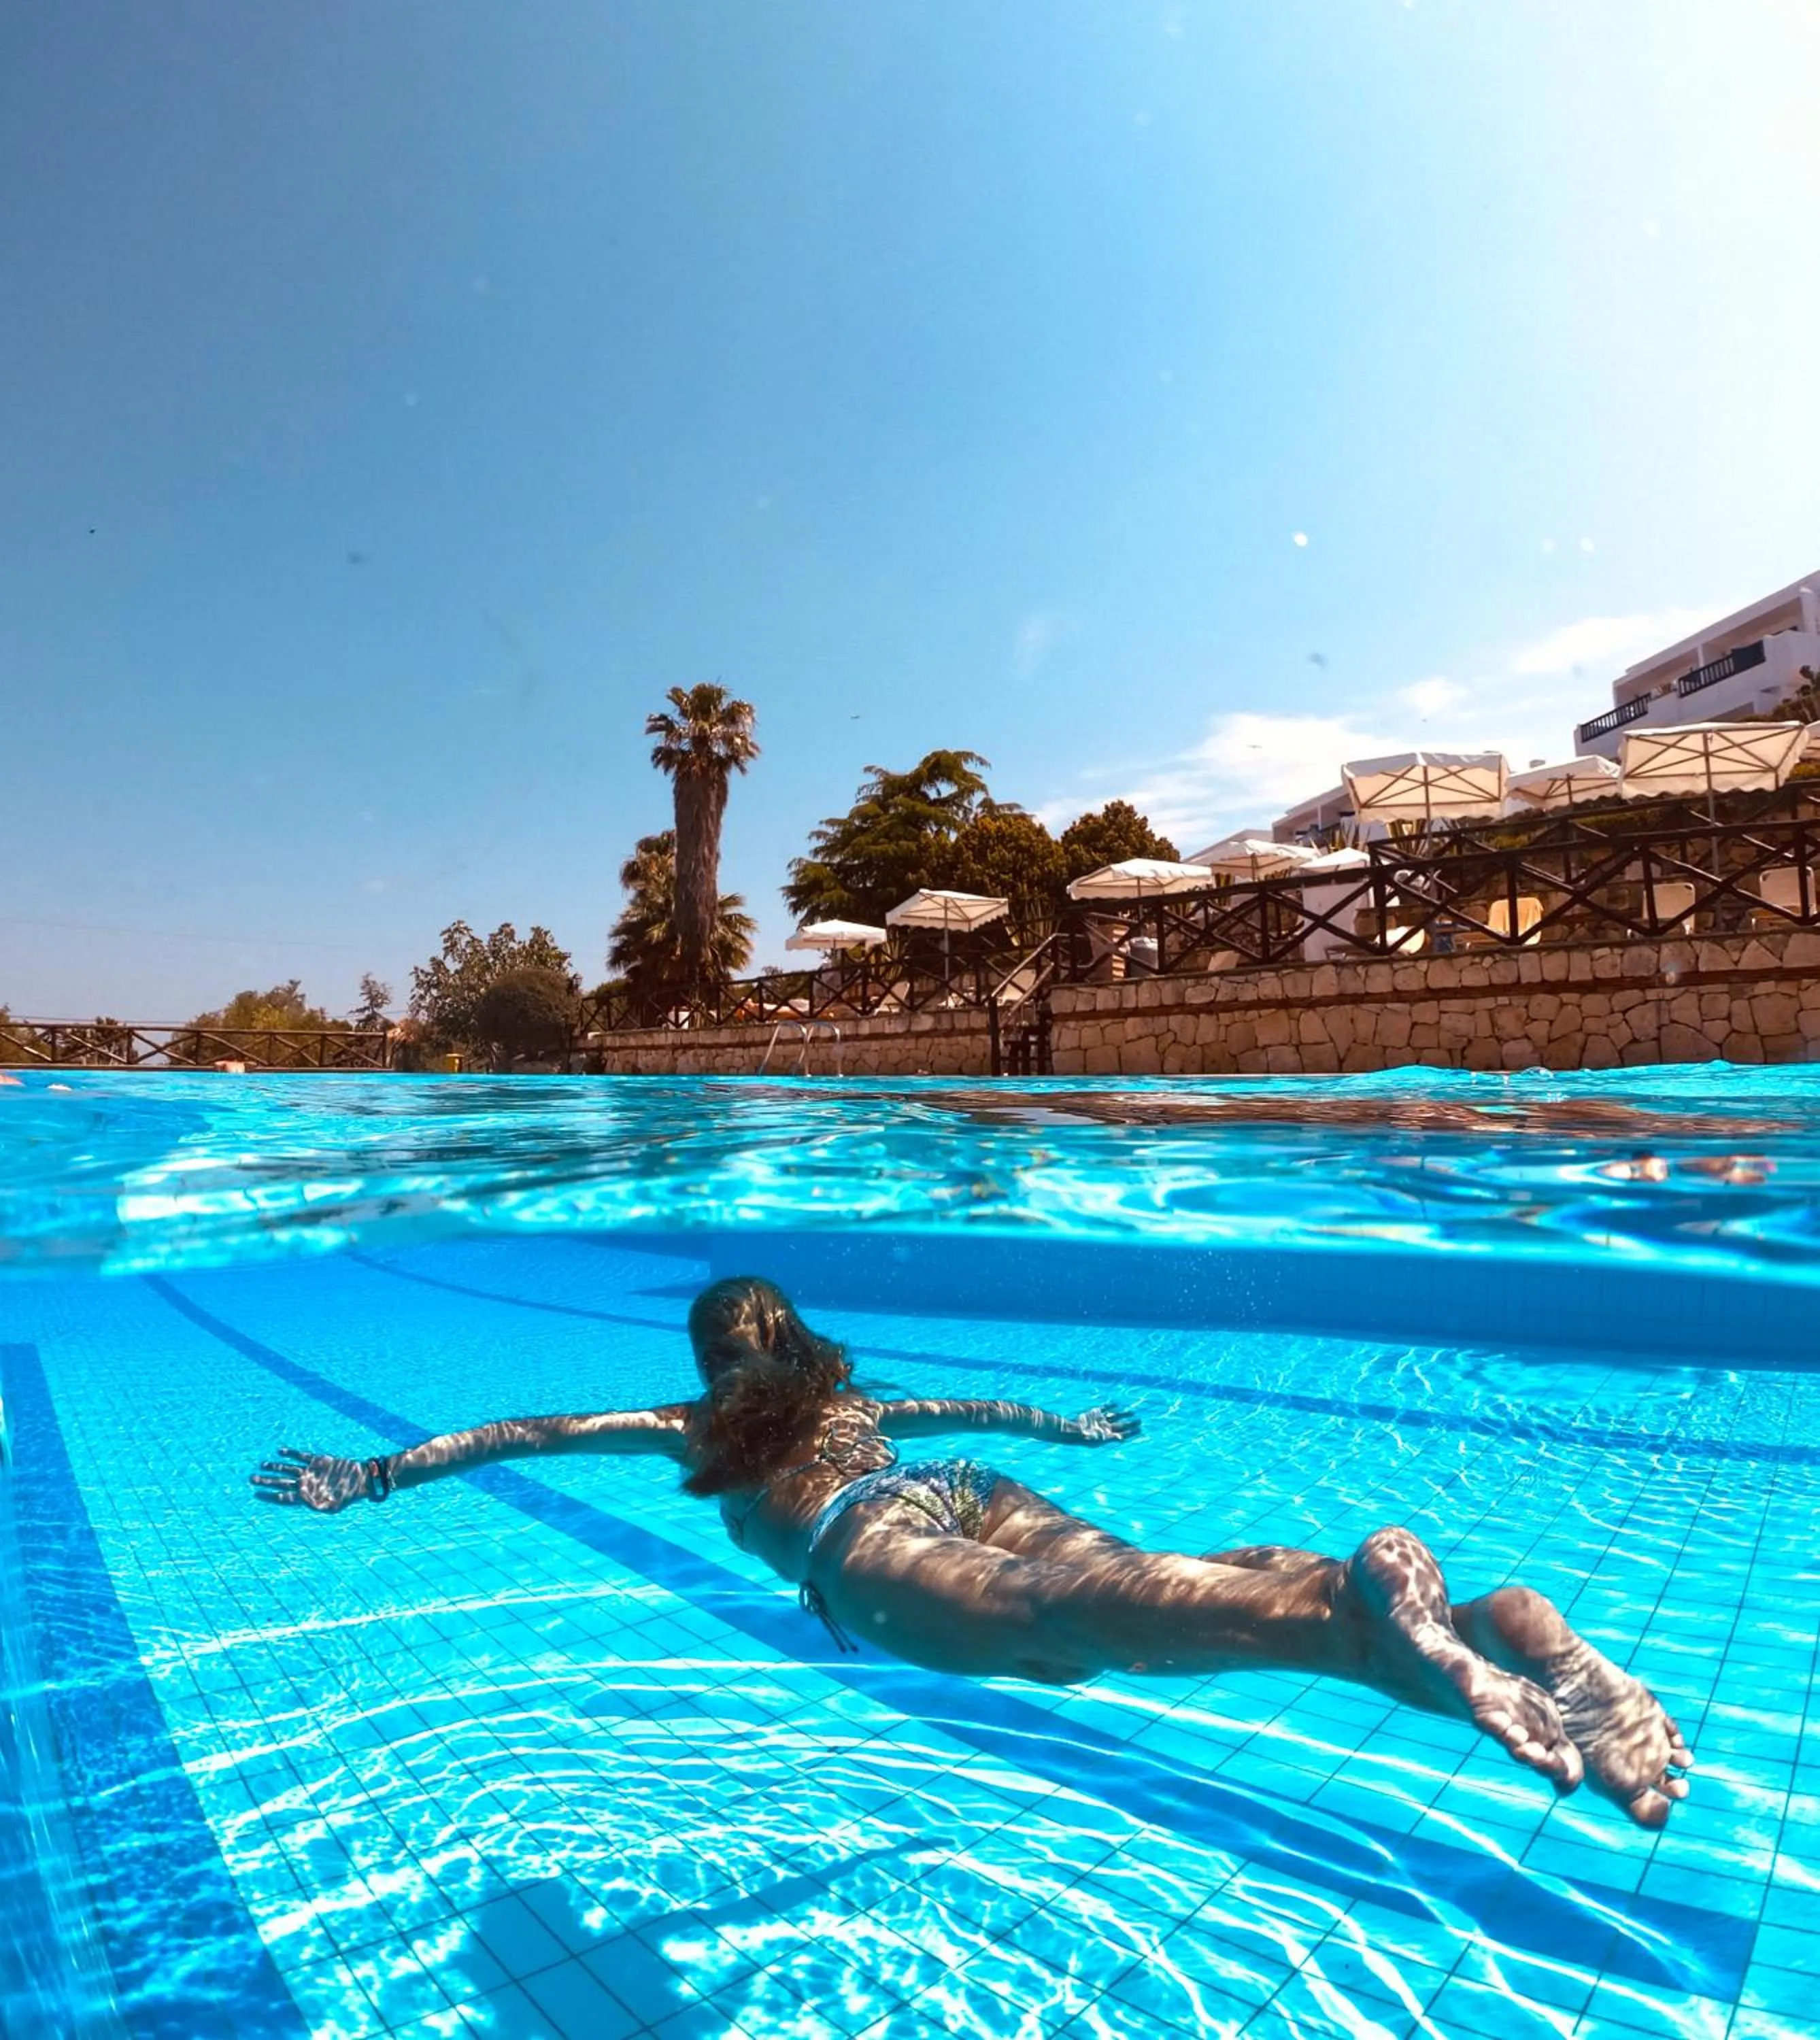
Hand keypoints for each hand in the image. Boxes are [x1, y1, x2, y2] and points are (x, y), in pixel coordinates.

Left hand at [251, 1447, 373, 1512]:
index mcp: (305, 1496)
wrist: (360, 1480)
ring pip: (287, 1469)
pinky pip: (301, 1456)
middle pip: (280, 1482)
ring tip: (262, 1465)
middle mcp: (304, 1484)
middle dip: (266, 1481)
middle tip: (251, 1479)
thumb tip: (300, 1498)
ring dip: (274, 1467)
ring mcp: (310, 1471)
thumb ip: (314, 1505)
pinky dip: (290, 1454)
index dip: (269, 1495)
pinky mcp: (318, 1460)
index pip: (282, 1496)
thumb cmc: (346, 1497)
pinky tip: (279, 1452)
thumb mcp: (330, 1507)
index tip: (256, 1494)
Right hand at [1071, 1404, 1140, 1444]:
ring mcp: (1101, 1420)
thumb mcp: (1100, 1439)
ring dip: (1124, 1414)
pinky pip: (1105, 1408)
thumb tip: (1122, 1439)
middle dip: (1131, 1423)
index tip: (1140, 1429)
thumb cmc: (1087, 1438)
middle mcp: (1106, 1427)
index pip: (1123, 1433)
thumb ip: (1111, 1438)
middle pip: (1122, 1424)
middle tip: (1140, 1420)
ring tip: (1132, 1412)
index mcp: (1109, 1435)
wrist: (1074, 1430)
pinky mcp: (1095, 1413)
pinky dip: (1110, 1406)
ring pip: (1115, 1416)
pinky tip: (1116, 1404)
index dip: (1132, 1431)